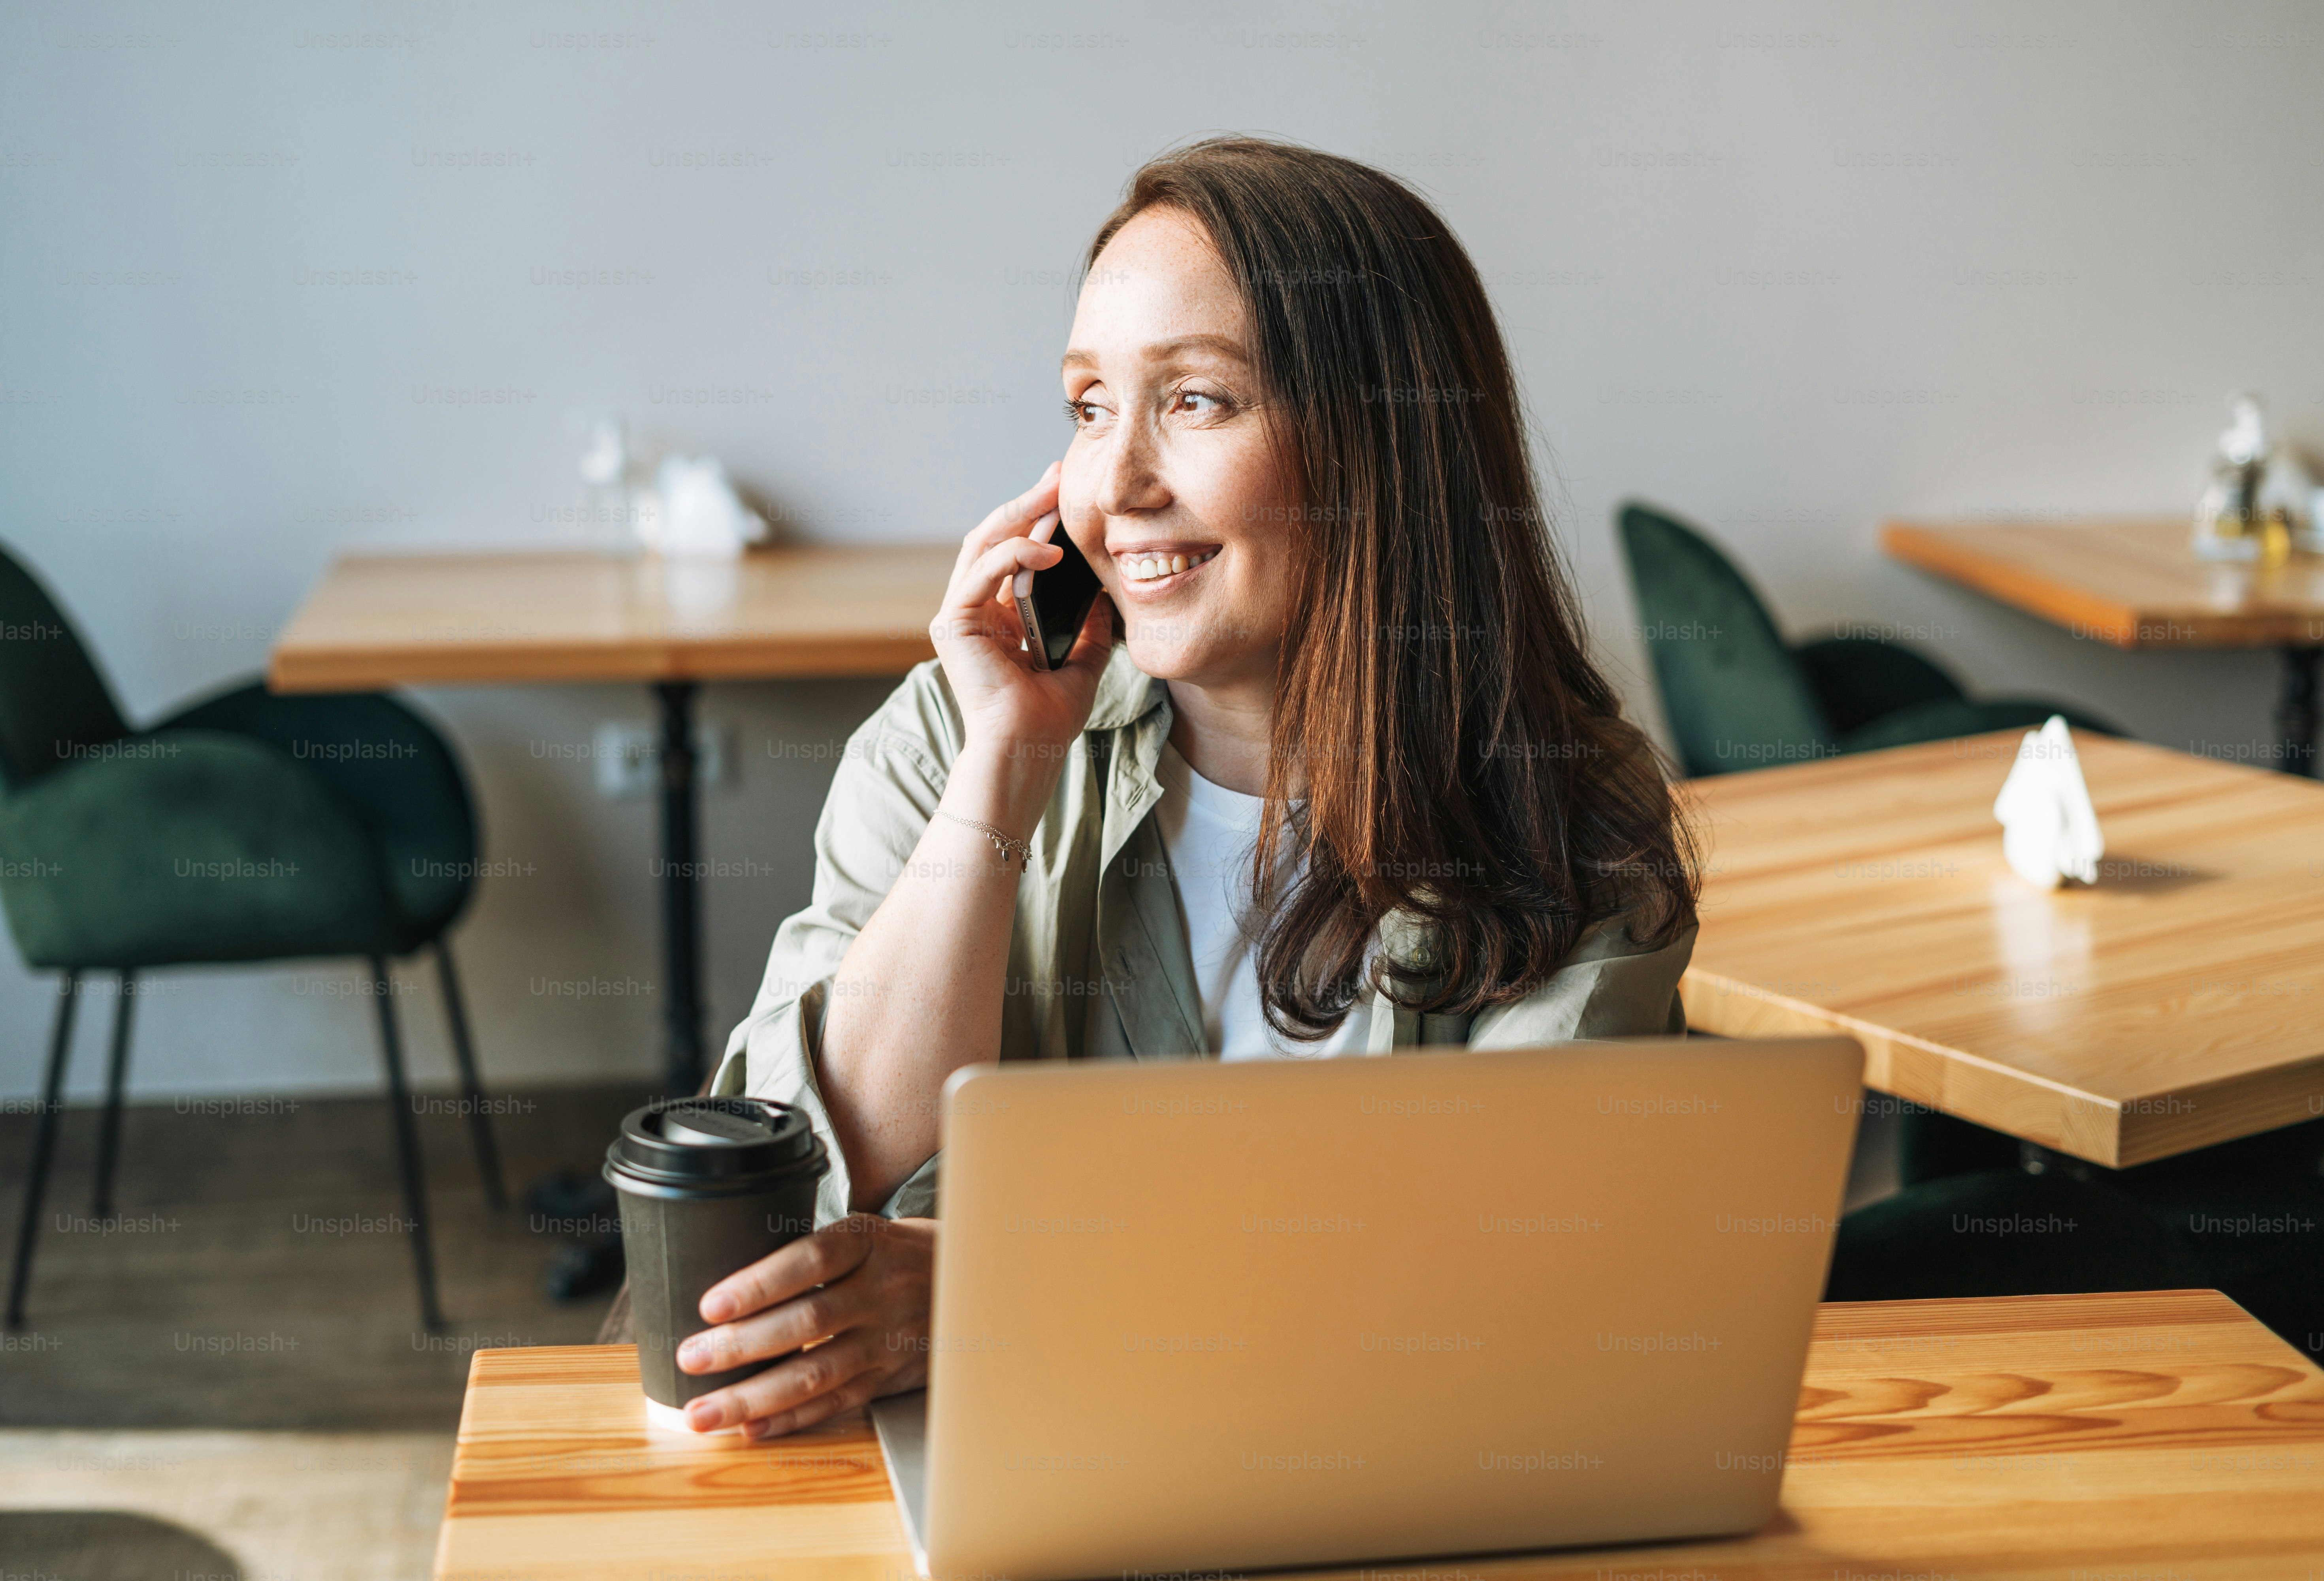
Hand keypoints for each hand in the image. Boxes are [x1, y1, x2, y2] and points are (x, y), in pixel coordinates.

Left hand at [674, 1215, 934, 1439]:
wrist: (974, 1285)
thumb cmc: (900, 1255)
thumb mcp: (867, 1233)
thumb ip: (814, 1254)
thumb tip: (732, 1286)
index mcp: (869, 1242)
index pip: (811, 1259)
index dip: (760, 1283)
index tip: (711, 1305)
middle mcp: (882, 1290)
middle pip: (808, 1321)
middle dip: (742, 1345)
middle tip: (691, 1359)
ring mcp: (888, 1339)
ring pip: (817, 1372)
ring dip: (754, 1396)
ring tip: (704, 1412)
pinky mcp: (890, 1377)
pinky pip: (836, 1403)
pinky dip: (791, 1418)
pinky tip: (752, 1428)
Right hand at [930, 461, 1113, 760]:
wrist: (1028, 749)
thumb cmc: (1049, 717)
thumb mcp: (1082, 660)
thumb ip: (1088, 625)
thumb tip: (1104, 590)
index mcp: (1000, 617)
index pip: (1013, 553)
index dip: (1038, 520)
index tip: (1067, 493)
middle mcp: (975, 611)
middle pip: (995, 539)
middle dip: (1027, 503)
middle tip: (1058, 476)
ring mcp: (959, 615)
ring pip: (983, 545)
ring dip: (1020, 514)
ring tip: (1054, 495)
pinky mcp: (952, 623)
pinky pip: (982, 572)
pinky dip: (1014, 555)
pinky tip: (1049, 550)